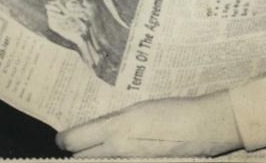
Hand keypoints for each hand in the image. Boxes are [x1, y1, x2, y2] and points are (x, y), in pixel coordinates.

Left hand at [57, 91, 242, 157]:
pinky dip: (111, 158)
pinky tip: (117, 151)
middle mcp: (119, 150)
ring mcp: (130, 161)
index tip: (62, 138)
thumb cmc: (173, 111)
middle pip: (82, 158)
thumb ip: (115, 120)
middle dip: (77, 152)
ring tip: (94, 146)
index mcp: (117, 129)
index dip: (65, 140)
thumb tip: (95, 127)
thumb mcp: (140, 108)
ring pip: (99, 162)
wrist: (202, 127)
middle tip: (74, 142)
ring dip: (94, 156)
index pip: (76, 141)